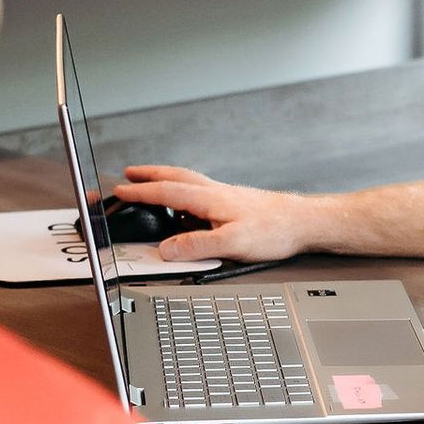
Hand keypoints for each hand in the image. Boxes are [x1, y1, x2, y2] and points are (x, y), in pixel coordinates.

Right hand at [111, 165, 316, 265]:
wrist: (303, 222)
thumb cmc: (274, 230)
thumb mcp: (232, 244)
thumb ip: (196, 246)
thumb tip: (166, 249)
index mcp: (210, 198)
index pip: (167, 191)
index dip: (141, 192)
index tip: (121, 190)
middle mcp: (215, 192)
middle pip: (175, 177)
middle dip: (149, 175)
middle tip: (129, 173)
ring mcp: (225, 196)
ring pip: (188, 182)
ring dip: (165, 180)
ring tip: (151, 185)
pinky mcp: (234, 203)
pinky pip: (200, 194)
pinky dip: (184, 193)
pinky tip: (186, 209)